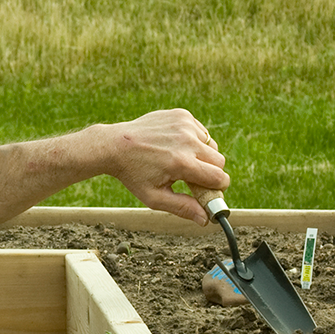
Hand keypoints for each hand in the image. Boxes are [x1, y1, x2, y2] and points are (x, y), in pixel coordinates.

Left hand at [101, 109, 229, 224]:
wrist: (115, 145)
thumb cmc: (133, 174)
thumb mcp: (154, 197)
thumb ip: (181, 207)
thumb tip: (205, 219)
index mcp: (181, 163)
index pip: (218, 177)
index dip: (217, 188)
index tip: (210, 192)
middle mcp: (186, 141)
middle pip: (219, 161)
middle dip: (211, 173)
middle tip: (192, 179)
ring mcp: (185, 124)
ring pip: (212, 145)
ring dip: (202, 156)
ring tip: (179, 162)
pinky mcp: (182, 115)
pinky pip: (201, 132)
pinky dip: (194, 141)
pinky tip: (175, 147)